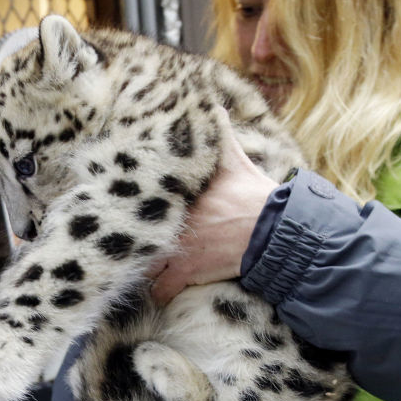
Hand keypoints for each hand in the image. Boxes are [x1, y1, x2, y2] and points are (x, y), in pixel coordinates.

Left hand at [150, 109, 278, 303]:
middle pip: (138, 234)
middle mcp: (173, 221)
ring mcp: (178, 247)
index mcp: (180, 194)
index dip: (134, 207)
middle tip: (134, 242)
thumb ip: (221, 136)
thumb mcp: (237, 160)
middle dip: (136, 240)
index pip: (144, 199)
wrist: (274, 231)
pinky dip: (160, 293)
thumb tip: (214, 107)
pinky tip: (160, 292)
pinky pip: (162, 290)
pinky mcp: (187, 272)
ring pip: (144, 263)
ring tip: (144, 269)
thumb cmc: (257, 196)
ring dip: (145, 268)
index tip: (126, 210)